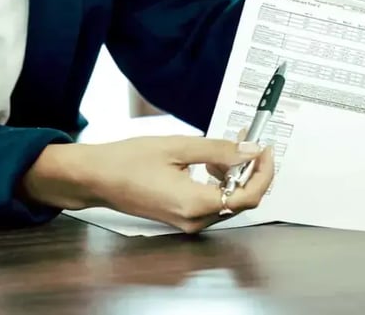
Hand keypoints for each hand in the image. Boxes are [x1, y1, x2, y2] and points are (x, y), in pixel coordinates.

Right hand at [19, 135, 273, 233]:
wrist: (98, 177)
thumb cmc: (129, 160)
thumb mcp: (177, 146)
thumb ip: (218, 150)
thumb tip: (251, 151)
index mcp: (195, 203)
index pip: (248, 196)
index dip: (264, 172)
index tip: (266, 149)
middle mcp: (195, 220)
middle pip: (240, 199)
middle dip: (249, 170)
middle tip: (247, 141)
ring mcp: (188, 222)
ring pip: (227, 200)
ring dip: (233, 174)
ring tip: (227, 147)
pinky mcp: (182, 218)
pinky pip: (212, 202)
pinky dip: (219, 181)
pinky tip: (209, 162)